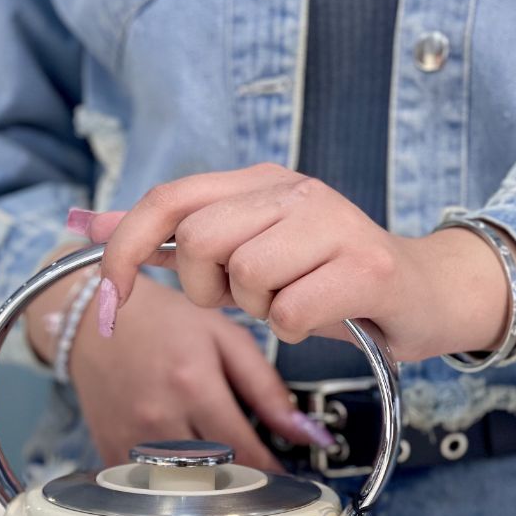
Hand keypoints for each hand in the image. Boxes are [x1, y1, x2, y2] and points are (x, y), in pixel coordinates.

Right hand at [28, 261, 323, 469]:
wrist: (90, 319)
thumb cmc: (161, 323)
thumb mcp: (224, 338)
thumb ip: (267, 388)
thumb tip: (307, 433)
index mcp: (194, 385)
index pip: (246, 453)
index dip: (272, 474)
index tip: (288, 481)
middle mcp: (160, 416)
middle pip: (216, 477)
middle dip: (244, 484)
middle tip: (261, 481)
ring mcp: (131, 438)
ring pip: (184, 489)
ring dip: (210, 490)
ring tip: (226, 477)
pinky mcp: (110, 451)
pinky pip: (150, 488)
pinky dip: (172, 487)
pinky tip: (185, 472)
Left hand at [81, 165, 515, 363]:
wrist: (426, 292)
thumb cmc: (330, 279)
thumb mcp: (246, 253)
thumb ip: (173, 239)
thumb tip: (89, 227)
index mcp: (259, 184)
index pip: (169, 199)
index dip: (126, 248)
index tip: (112, 300)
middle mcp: (294, 191)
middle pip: (201, 242)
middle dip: (209, 292)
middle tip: (248, 300)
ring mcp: (333, 224)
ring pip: (246, 278)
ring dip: (259, 312)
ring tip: (292, 304)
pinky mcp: (366, 267)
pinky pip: (289, 315)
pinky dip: (295, 331)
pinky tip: (320, 317)